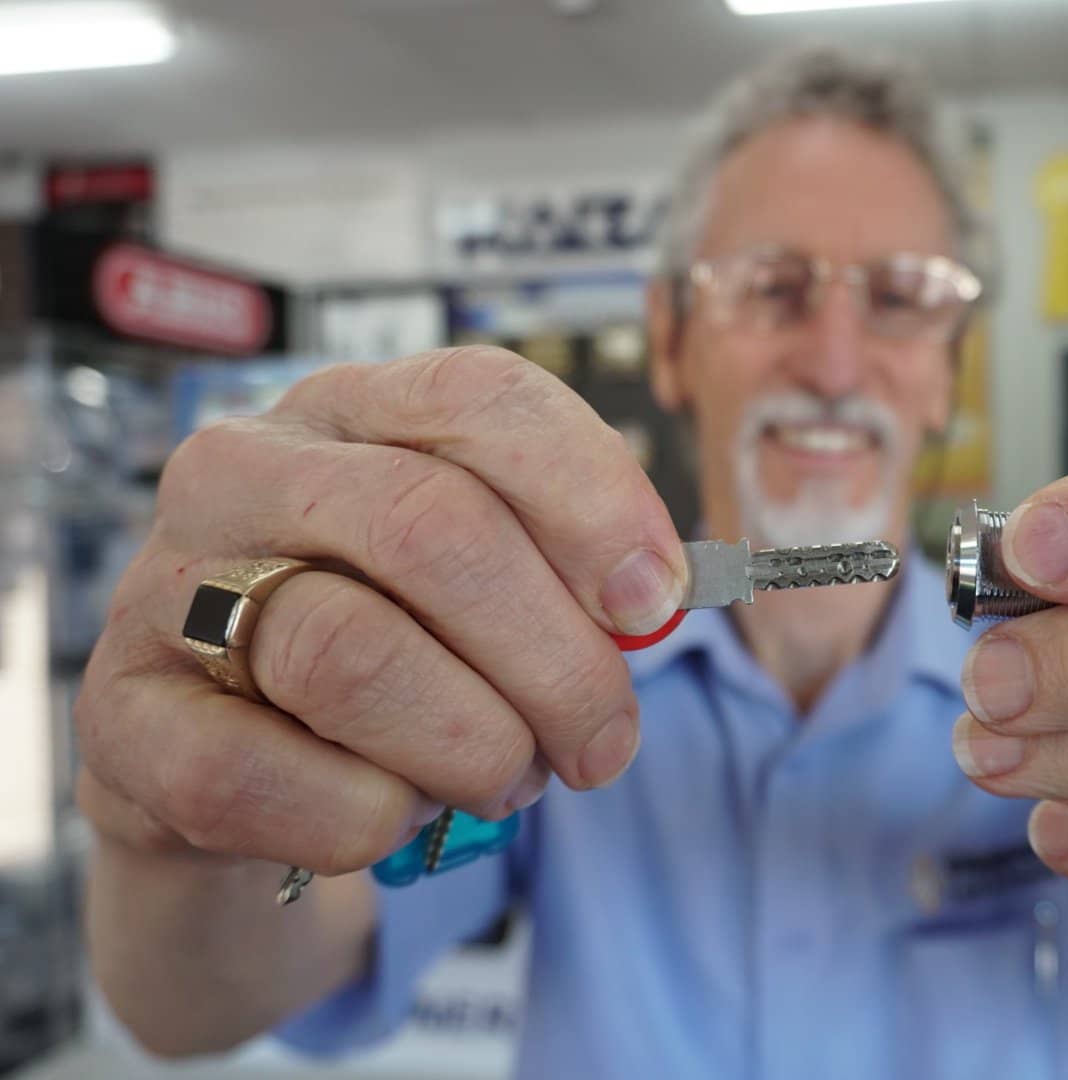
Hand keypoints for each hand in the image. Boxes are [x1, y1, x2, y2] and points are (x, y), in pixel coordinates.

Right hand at [76, 346, 686, 874]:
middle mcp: (248, 470)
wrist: (234, 759)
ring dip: (469, 747)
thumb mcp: (481, 584)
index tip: (654, 600)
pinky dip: (367, 817)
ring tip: (501, 778)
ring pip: (352, 655)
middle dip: (554, 660)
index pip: (484, 400)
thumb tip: (649, 602)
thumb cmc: (389, 644)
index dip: (593, 499)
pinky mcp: (124, 717)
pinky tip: (395, 814)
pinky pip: (259, 777)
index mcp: (356, 410)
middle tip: (602, 742)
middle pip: (434, 529)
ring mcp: (168, 587)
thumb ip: (564, 574)